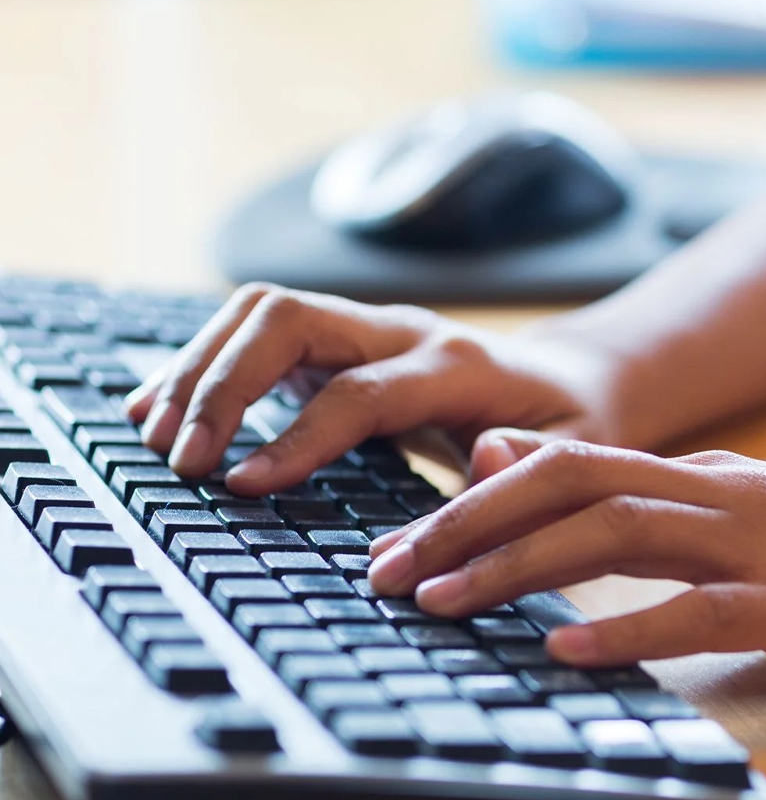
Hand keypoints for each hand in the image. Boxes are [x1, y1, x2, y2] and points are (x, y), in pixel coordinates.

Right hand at [124, 283, 624, 494]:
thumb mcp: (578, 456)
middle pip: (290, 320)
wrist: (574, 382)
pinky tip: (169, 405)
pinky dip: (208, 363)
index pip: (361, 390)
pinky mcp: (344, 343)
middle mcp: (405, 331)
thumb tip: (484, 461)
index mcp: (460, 365)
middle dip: (224, 382)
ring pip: (264, 314)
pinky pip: (262, 333)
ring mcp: (370, 329)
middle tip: (181, 458)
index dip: (299, 436)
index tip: (241, 485)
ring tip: (153, 432)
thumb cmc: (574, 427)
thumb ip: (532, 465)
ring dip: (201, 366)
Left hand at [368, 440, 765, 692]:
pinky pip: (701, 611)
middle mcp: (713, 491)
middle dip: (465, 525)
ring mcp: (758, 542)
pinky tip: (565, 652)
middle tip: (387, 570)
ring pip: (617, 536)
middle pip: (567, 487)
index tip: (399, 543)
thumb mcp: (734, 513)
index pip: (560, 466)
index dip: (468, 500)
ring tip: (442, 603)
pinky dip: (627, 628)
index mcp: (694, 474)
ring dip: (518, 569)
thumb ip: (640, 497)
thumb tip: (536, 475)